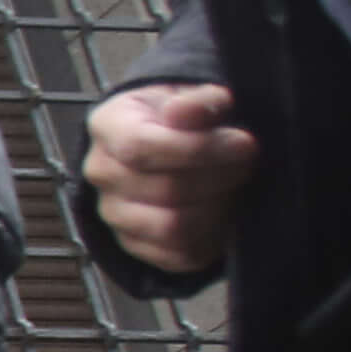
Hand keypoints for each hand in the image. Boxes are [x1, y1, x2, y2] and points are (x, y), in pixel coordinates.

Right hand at [84, 82, 258, 272]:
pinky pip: (178, 255)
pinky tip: (224, 212)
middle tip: (249, 163)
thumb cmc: (184, 117)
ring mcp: (114, 213)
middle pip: (165, 190)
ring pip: (172, 227)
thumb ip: (195, 102)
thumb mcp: (192, 96)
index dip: (198, 150)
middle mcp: (101, 172)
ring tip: (235, 187)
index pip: (141, 148)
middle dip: (220, 178)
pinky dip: (211, 237)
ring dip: (217, 208)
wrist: (172, 143)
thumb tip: (185, 112)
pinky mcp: (135, 245)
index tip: (244, 143)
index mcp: (109, 126)